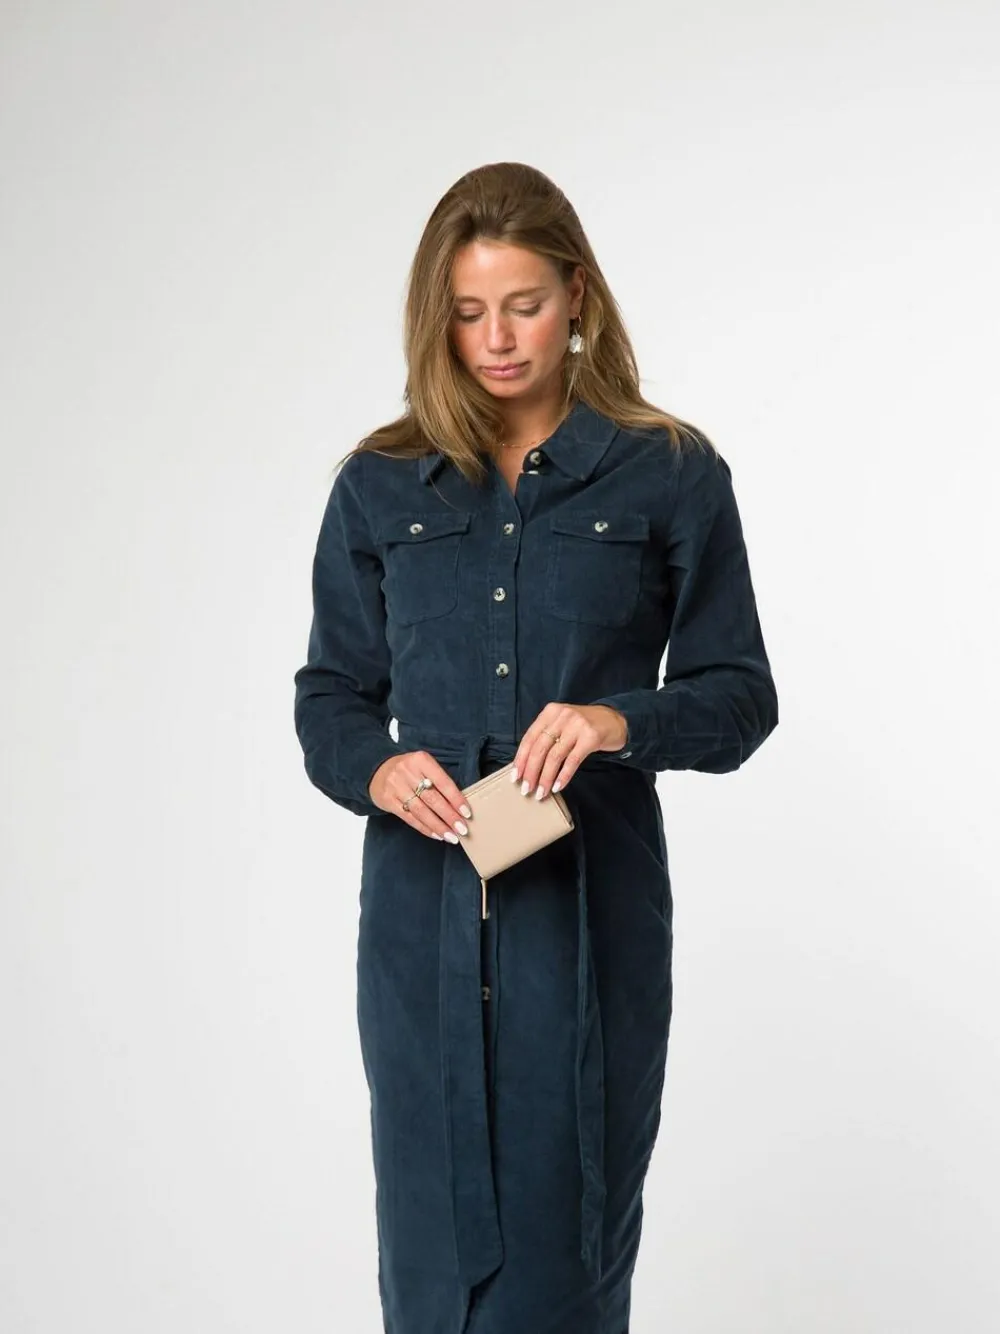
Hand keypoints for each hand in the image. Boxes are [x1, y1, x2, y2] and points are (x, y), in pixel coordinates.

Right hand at [368, 751, 473, 843]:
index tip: (467, 813)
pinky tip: (436, 835)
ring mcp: (396, 787)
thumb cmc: (409, 770)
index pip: (443, 782)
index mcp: (421, 760)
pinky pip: (410, 818)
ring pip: (421, 811)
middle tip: (462, 829)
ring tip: (452, 836)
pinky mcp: (388, 800)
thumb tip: (459, 805)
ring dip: (438, 826)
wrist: (377, 770)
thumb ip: (438, 780)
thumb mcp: (423, 766)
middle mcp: (407, 772)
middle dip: (449, 816)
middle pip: (433, 799)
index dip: (456, 799)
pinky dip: (425, 828)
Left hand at [511, 704, 627, 798]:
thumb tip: (526, 766)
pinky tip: (558, 787)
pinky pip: (573, 760)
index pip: (529, 738)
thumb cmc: (583, 726)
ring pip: (555, 756)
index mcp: (550, 712)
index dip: (521, 759)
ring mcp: (577, 725)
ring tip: (541, 792)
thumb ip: (546, 737)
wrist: (614, 720)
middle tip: (526, 789)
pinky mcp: (591, 737)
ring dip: (546, 778)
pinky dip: (563, 776)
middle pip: (540, 748)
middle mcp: (562, 716)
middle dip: (531, 771)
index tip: (515, 777)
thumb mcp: (562, 724)